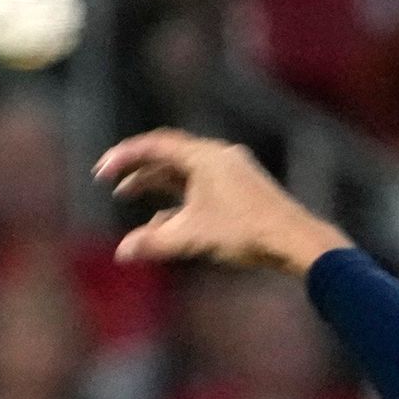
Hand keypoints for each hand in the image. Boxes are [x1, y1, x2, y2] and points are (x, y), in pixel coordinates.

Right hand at [96, 130, 352, 270]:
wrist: (297, 241)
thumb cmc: (247, 233)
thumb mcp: (193, 237)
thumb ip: (154, 242)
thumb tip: (122, 253)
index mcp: (204, 156)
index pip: (154, 146)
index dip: (124, 158)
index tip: (101, 172)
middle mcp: (219, 156)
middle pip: (169, 156)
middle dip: (139, 171)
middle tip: (114, 185)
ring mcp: (234, 170)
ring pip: (186, 173)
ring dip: (158, 184)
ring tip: (132, 197)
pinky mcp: (244, 188)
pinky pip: (203, 186)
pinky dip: (181, 198)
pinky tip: (167, 220)